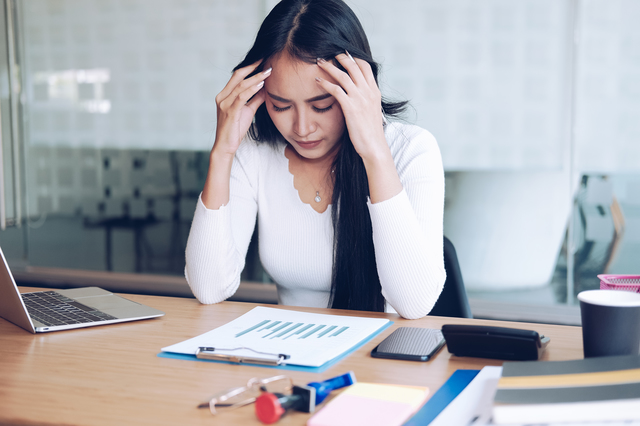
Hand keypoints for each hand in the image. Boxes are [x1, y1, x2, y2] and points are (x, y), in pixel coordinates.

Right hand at [213, 61, 270, 158]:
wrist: (226, 147)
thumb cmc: (235, 130)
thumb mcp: (248, 111)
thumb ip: (255, 99)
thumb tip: (266, 89)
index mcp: (225, 95)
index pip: (237, 76)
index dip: (250, 67)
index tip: (263, 60)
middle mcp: (222, 97)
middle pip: (237, 76)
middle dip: (252, 66)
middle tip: (266, 59)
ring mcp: (224, 104)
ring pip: (241, 86)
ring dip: (256, 78)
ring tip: (268, 71)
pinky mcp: (230, 113)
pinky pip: (241, 98)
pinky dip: (252, 90)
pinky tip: (261, 85)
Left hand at [316, 53, 401, 203]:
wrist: (374, 146)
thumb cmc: (370, 132)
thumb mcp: (371, 111)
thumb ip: (365, 100)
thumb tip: (356, 95)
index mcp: (374, 91)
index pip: (365, 66)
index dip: (353, 58)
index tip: (342, 54)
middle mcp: (369, 92)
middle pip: (354, 66)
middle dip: (340, 57)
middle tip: (328, 53)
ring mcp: (360, 99)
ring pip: (343, 75)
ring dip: (329, 66)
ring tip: (319, 62)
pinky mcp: (351, 108)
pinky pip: (336, 90)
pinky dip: (325, 83)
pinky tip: (317, 80)